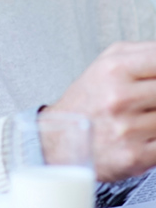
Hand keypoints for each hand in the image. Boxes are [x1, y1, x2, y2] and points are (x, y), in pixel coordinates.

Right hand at [42, 41, 155, 181]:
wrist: (61, 138)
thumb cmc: (89, 100)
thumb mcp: (108, 63)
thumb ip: (144, 52)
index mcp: (114, 69)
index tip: (155, 78)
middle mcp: (119, 97)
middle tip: (148, 98)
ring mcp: (127, 128)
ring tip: (143, 114)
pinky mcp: (135, 155)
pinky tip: (145, 132)